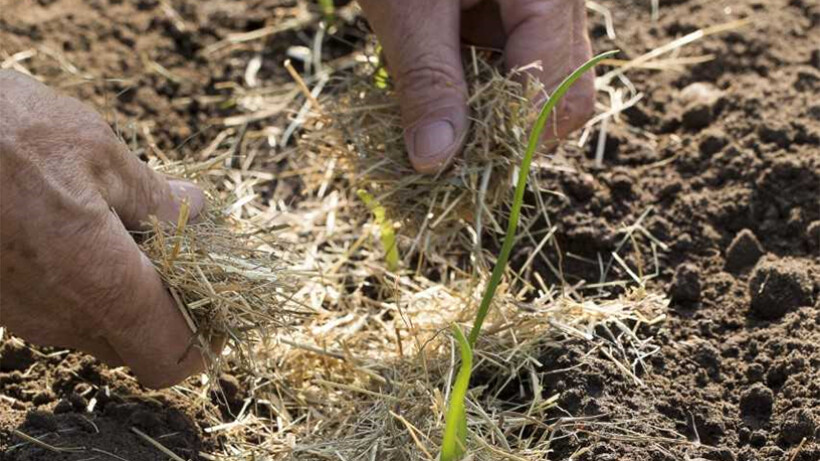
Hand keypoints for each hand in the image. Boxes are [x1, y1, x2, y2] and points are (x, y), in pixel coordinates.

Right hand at [0, 70, 207, 387]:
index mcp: (100, 283)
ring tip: (126, 226)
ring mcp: (22, 313)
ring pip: (98, 326)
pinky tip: (80, 228)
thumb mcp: (99, 152)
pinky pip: (59, 309)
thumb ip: (155, 197)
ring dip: (124, 290)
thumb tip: (197, 210)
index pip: (170, 358)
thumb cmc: (3, 133)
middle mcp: (60, 315)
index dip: (203, 342)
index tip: (216, 304)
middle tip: (179, 249)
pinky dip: (84, 282)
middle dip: (167, 306)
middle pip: (137, 343)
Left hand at [359, 0, 594, 172]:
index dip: (507, 139)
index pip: (559, 94)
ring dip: (486, 113)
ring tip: (433, 108)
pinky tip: (437, 82)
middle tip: (444, 142)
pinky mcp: (515, 12)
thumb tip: (434, 161)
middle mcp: (560, 4)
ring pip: (539, 87)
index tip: (449, 162)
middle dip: (505, 131)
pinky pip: (511, 65)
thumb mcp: (410, 6)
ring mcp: (541, 10)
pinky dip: (474, 87)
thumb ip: (428, 79)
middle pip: (563, 97)